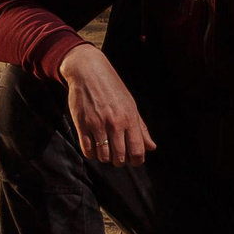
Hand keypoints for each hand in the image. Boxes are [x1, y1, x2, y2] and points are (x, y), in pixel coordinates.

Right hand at [58, 43, 155, 167]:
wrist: (88, 71)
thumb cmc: (112, 88)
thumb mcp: (131, 105)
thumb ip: (141, 128)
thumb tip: (151, 147)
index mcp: (130, 119)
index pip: (137, 151)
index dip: (137, 161)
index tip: (133, 160)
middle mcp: (115, 123)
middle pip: (120, 158)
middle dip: (119, 161)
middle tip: (117, 156)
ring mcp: (97, 124)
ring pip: (103, 156)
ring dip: (104, 157)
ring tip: (104, 150)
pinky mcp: (81, 123)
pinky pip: (87, 149)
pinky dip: (91, 153)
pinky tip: (93, 147)